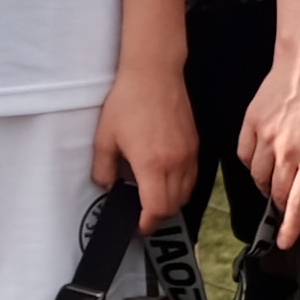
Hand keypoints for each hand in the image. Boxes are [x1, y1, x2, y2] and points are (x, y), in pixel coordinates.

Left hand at [95, 58, 197, 232]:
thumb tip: (109, 186)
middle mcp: (175, 163)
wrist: (154, 73)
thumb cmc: (127, 102)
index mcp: (152, 164)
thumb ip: (104, 169)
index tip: (137, 225)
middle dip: (158, 215)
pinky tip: (166, 178)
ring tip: (153, 197)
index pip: (157, 208)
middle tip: (141, 213)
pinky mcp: (195, 144)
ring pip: (186, 192)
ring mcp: (189, 154)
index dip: (147, 223)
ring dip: (171, 201)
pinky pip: (193, 176)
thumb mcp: (104, 138)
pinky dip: (181, 186)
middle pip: (174, 205)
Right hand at [241, 48, 299, 221]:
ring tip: (275, 181)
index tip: (284, 241)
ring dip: (267, 185)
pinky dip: (251, 164)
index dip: (291, 227)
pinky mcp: (250, 124)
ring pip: (258, 177)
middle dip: (281, 205)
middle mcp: (288, 151)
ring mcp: (266, 138)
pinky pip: (244, 155)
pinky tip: (260, 161)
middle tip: (285, 205)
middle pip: (278, 193)